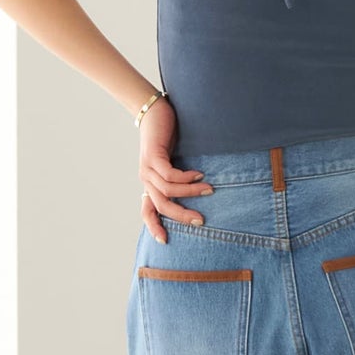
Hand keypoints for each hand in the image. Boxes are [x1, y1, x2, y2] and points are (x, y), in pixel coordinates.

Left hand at [138, 94, 211, 244]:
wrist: (154, 112)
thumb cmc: (167, 137)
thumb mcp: (175, 163)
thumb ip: (181, 179)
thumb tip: (203, 193)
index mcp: (150, 184)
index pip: (148, 211)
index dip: (154, 226)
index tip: (165, 241)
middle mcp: (146, 180)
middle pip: (161, 206)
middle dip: (181, 216)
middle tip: (201, 220)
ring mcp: (147, 169)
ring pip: (167, 191)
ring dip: (190, 193)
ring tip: (209, 190)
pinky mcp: (152, 156)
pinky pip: (169, 174)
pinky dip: (185, 178)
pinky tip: (199, 174)